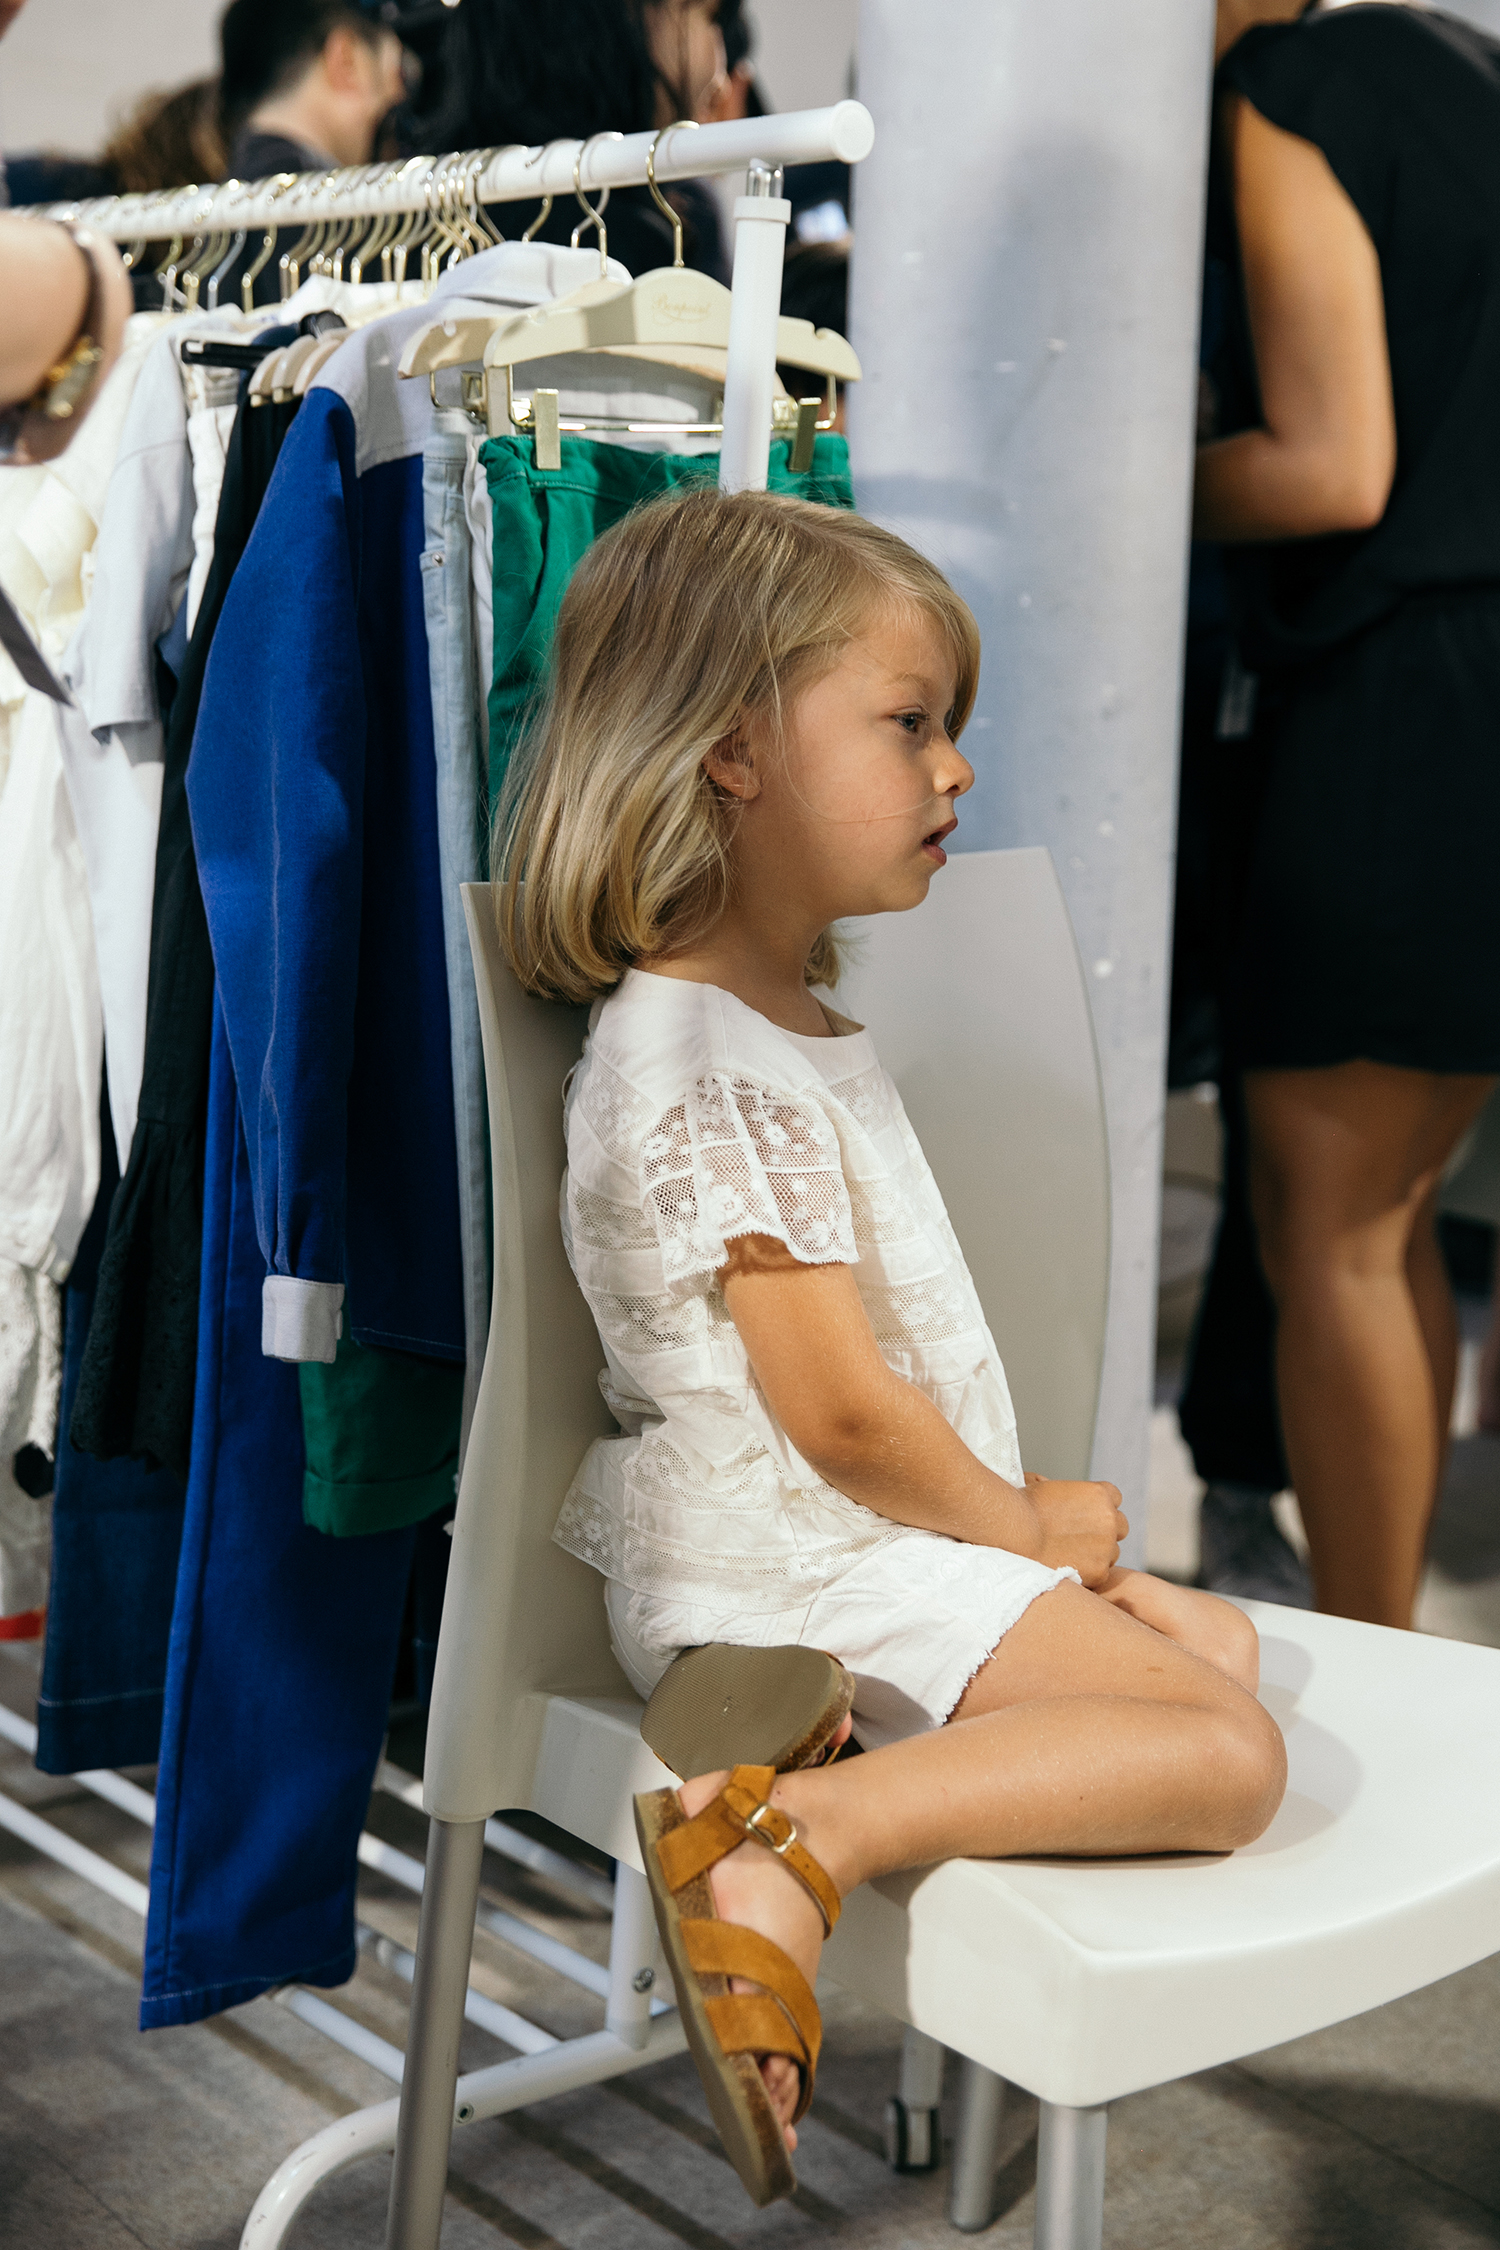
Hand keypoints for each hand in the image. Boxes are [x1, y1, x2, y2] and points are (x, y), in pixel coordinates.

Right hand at [1023, 1472, 1126, 1588]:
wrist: (1014, 1531)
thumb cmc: (1021, 1506)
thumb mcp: (1042, 1484)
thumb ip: (1057, 1487)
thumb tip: (1046, 1483)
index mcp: (1100, 1493)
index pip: (1115, 1498)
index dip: (1099, 1508)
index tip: (1085, 1515)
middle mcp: (1110, 1518)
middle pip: (1120, 1526)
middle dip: (1105, 1531)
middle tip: (1080, 1538)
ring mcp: (1107, 1545)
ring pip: (1113, 1552)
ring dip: (1098, 1554)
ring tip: (1069, 1555)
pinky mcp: (1100, 1570)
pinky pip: (1102, 1572)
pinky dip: (1088, 1572)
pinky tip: (1067, 1567)